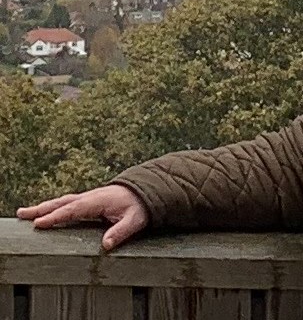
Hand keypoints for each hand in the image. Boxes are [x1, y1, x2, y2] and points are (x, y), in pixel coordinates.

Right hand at [16, 185, 148, 250]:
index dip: (57, 217)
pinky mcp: (88, 201)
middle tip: (22, 215)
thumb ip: (120, 232)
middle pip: (62, 203)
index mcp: (98, 201)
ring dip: (44, 207)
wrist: (147, 190)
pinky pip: (67, 203)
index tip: (40, 223)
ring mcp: (88, 198)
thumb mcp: (135, 220)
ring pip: (62, 202)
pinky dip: (53, 207)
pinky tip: (43, 213)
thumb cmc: (140, 206)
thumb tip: (105, 245)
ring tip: (24, 213)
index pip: (74, 209)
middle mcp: (90, 197)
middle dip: (42, 209)